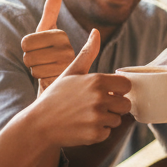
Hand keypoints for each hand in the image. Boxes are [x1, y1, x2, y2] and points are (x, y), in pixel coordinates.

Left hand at [21, 0, 75, 92]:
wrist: (61, 76)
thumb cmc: (50, 52)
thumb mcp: (48, 31)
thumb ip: (51, 11)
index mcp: (61, 35)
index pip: (26, 41)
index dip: (27, 47)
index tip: (39, 48)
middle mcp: (67, 48)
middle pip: (28, 53)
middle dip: (30, 59)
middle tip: (42, 60)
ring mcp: (67, 64)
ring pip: (33, 65)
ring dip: (35, 69)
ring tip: (47, 68)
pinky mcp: (64, 78)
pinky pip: (38, 76)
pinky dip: (41, 78)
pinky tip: (50, 76)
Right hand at [35, 29, 132, 145]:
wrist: (39, 124)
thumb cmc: (56, 96)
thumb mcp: (70, 72)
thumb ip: (87, 53)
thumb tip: (96, 32)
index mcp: (96, 80)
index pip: (126, 85)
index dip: (118, 90)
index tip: (106, 93)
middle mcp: (99, 98)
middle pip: (126, 105)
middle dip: (114, 107)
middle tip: (95, 107)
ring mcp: (97, 117)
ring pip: (117, 120)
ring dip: (106, 120)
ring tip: (86, 117)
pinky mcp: (94, 134)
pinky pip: (107, 133)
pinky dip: (98, 133)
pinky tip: (83, 127)